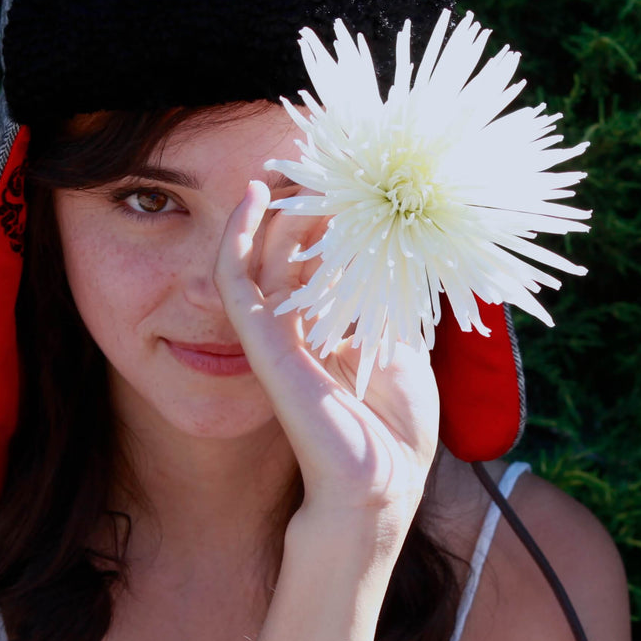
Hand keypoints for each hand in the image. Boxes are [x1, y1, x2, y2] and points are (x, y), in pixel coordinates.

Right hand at [213, 181, 440, 557]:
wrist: (379, 485)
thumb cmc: (394, 428)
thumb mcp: (405, 348)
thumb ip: (390, 301)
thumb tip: (402, 250)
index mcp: (329, 325)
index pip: (319, 255)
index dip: (328, 213)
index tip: (347, 171)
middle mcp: (298, 324)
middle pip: (291, 245)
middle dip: (305, 198)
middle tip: (320, 155)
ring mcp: (275, 332)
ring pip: (266, 251)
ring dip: (280, 204)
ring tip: (294, 164)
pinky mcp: (260, 341)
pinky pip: (235, 278)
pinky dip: (237, 235)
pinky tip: (251, 196)